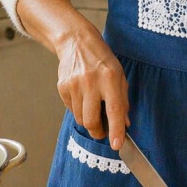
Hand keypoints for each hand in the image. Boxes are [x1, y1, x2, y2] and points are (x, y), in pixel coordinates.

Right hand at [53, 23, 128, 149]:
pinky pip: (71, 109)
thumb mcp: (119, 75)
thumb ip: (123, 100)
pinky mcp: (62, 87)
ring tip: (93, 106)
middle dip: (98, 132)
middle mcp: (91, 82)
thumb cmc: (102, 59)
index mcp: (110, 77)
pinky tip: (83, 96)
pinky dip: (79, 109)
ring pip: (80, 118)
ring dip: (88, 120)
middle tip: (103, 131)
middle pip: (91, 121)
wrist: (77, 42)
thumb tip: (125, 124)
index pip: (114, 109)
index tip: (117, 144)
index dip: (116, 130)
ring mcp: (74, 85)